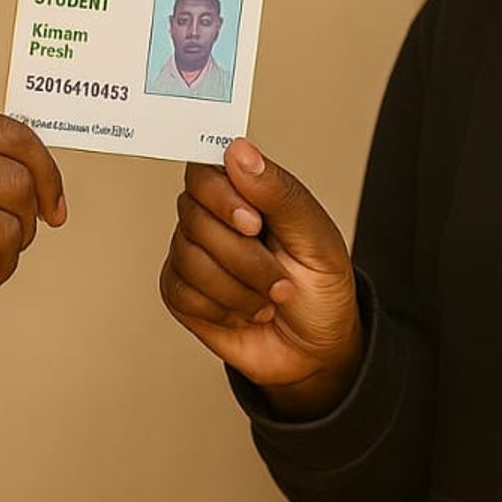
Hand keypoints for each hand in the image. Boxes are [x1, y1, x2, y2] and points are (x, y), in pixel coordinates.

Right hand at [159, 138, 361, 418]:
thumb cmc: (320, 289)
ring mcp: (192, 255)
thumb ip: (278, 191)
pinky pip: (182, 292)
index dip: (222, 196)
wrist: (315, 351)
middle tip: (279, 276)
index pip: (205, 171)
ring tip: (268, 297)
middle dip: (245, 258)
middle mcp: (213, 219)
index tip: (254, 223)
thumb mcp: (316, 238)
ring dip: (239, 288)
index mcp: (246, 194)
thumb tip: (240, 150)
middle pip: (195, 218)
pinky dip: (221, 309)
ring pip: (189, 258)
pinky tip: (243, 310)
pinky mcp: (181, 292)